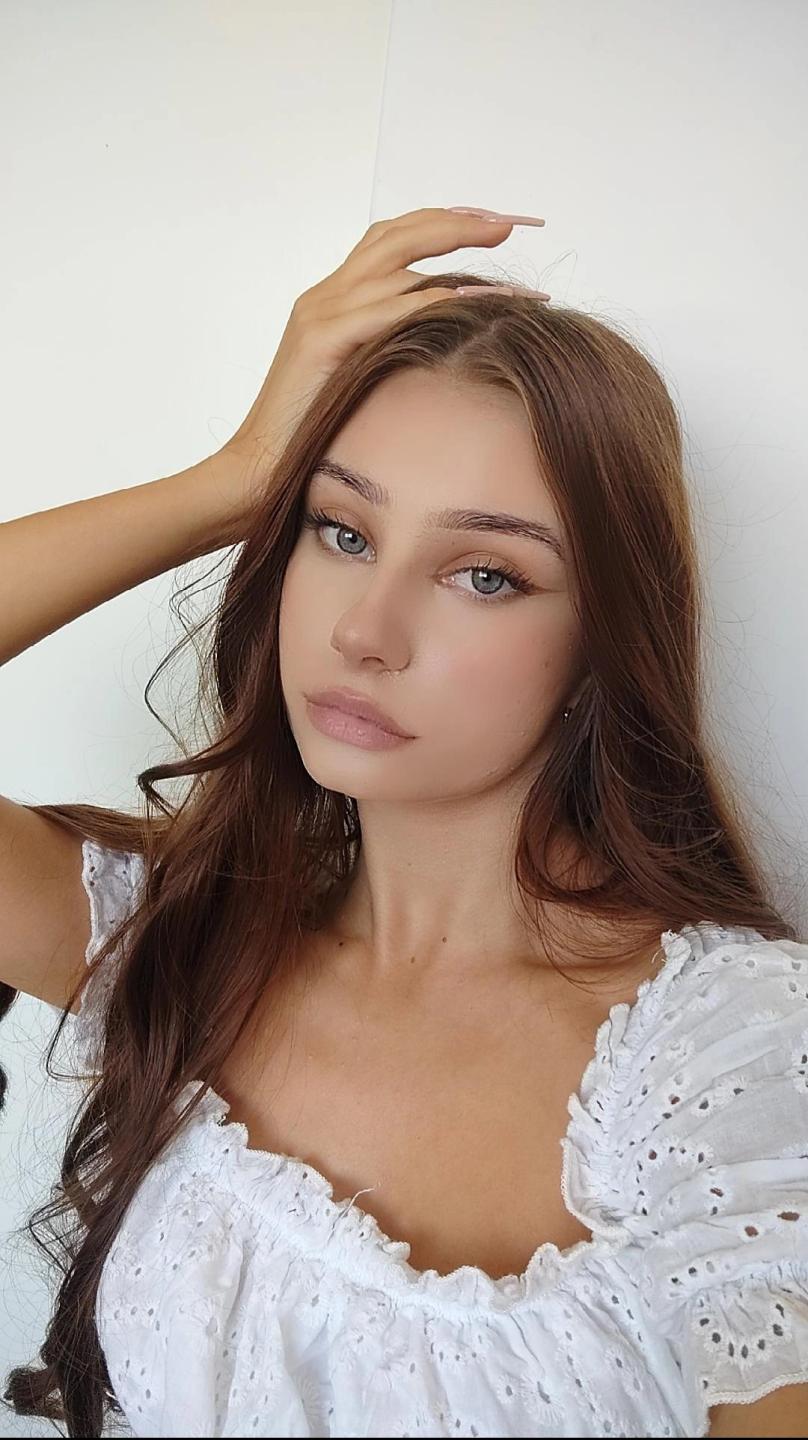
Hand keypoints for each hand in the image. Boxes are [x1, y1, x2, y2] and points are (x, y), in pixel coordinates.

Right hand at [218, 205, 546, 507]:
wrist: (258, 470)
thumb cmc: (313, 439)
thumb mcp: (360, 383)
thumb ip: (391, 354)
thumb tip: (449, 350)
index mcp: (334, 301)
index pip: (393, 240)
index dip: (444, 225)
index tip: (495, 223)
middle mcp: (326, 296)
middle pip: (399, 233)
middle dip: (459, 220)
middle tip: (512, 220)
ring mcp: (322, 314)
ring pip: (398, 260)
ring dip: (458, 250)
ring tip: (508, 252)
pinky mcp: (322, 340)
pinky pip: (389, 308)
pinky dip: (435, 298)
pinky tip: (475, 295)